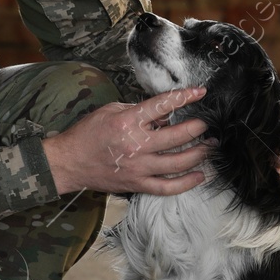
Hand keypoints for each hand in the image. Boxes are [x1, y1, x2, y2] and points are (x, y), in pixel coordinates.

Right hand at [44, 86, 211, 194]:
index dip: (185, 97)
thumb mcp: (111, 111)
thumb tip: (165, 114)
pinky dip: (187, 183)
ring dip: (199, 153)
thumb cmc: (87, 134)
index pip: (163, 105)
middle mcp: (136, 145)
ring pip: (178, 162)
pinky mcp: (138, 184)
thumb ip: (139, 111)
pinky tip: (200, 176)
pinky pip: (167, 187)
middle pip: (177, 136)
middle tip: (207, 124)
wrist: (69, 163)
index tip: (201, 92)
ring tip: (210, 146)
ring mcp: (139, 167)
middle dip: (198, 128)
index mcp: (128, 121)